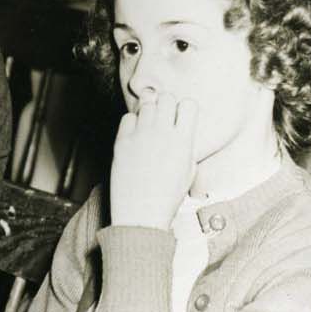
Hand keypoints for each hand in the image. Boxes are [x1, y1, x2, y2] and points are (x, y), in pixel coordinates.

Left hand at [109, 92, 196, 228]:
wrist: (141, 213)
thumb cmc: (167, 196)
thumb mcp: (188, 171)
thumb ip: (186, 145)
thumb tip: (181, 127)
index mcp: (183, 142)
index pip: (188, 104)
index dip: (185, 109)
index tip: (182, 119)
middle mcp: (162, 134)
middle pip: (167, 98)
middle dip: (167, 105)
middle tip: (164, 118)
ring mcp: (140, 136)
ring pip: (146, 103)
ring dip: (150, 110)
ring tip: (149, 125)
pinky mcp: (122, 142)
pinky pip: (127, 117)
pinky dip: (132, 122)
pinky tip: (135, 134)